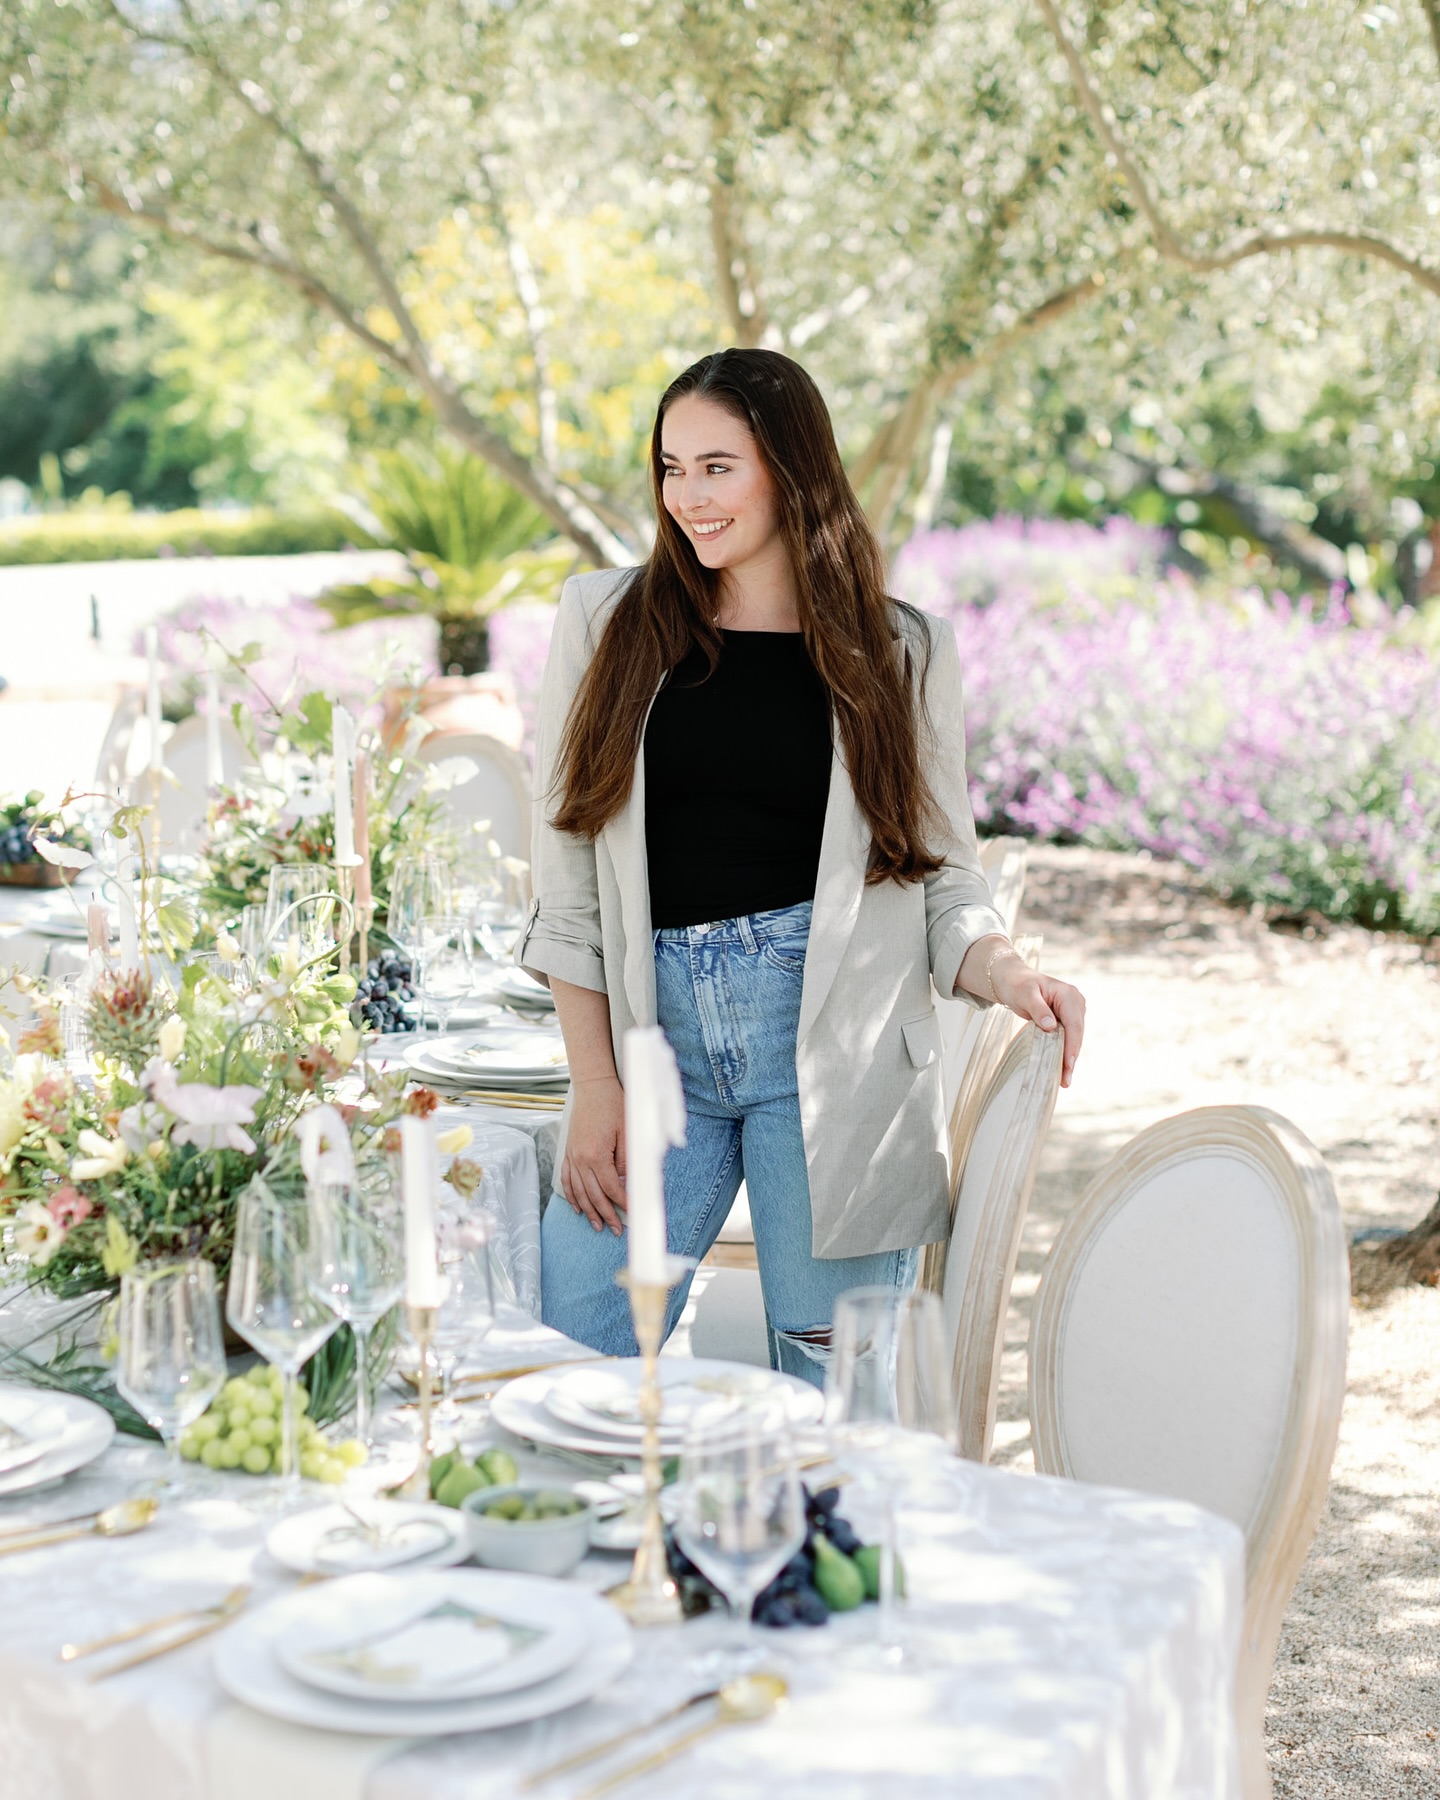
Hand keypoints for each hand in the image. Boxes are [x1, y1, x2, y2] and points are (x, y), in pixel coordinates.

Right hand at [560, 1075, 627, 1234]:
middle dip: (607, 1215)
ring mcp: (571, 1156)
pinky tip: (578, 1208)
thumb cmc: (614, 1105)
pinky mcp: (568, 1152)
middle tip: (618, 1230)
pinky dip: (572, 1196)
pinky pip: (567, 1180)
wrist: (593, 1086)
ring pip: (579, 1192)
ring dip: (589, 1211)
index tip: (633, 1215)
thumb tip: (625, 1184)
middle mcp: (580, 1159)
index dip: (623, 1203)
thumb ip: (625, 1161)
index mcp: (596, 1155)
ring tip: (598, 1227)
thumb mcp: (627, 1132)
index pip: (611, 1188)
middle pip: (594, 1195)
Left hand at [990, 955, 1085, 1087]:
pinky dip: (1064, 1052)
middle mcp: (1075, 1002)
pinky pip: (1068, 1038)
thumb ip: (1038, 1009)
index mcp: (1069, 995)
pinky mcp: (1067, 1019)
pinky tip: (1061, 1068)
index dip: (1071, 1046)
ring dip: (1069, 1058)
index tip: (1068, 1065)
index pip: (1073, 1024)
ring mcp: (1073, 1011)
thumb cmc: (1017, 984)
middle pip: (1077, 1034)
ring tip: (1064, 1080)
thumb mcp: (1025, 995)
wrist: (1013, 980)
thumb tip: (1051, 1026)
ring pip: (1074, 1039)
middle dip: (1071, 1057)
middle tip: (1066, 1081)